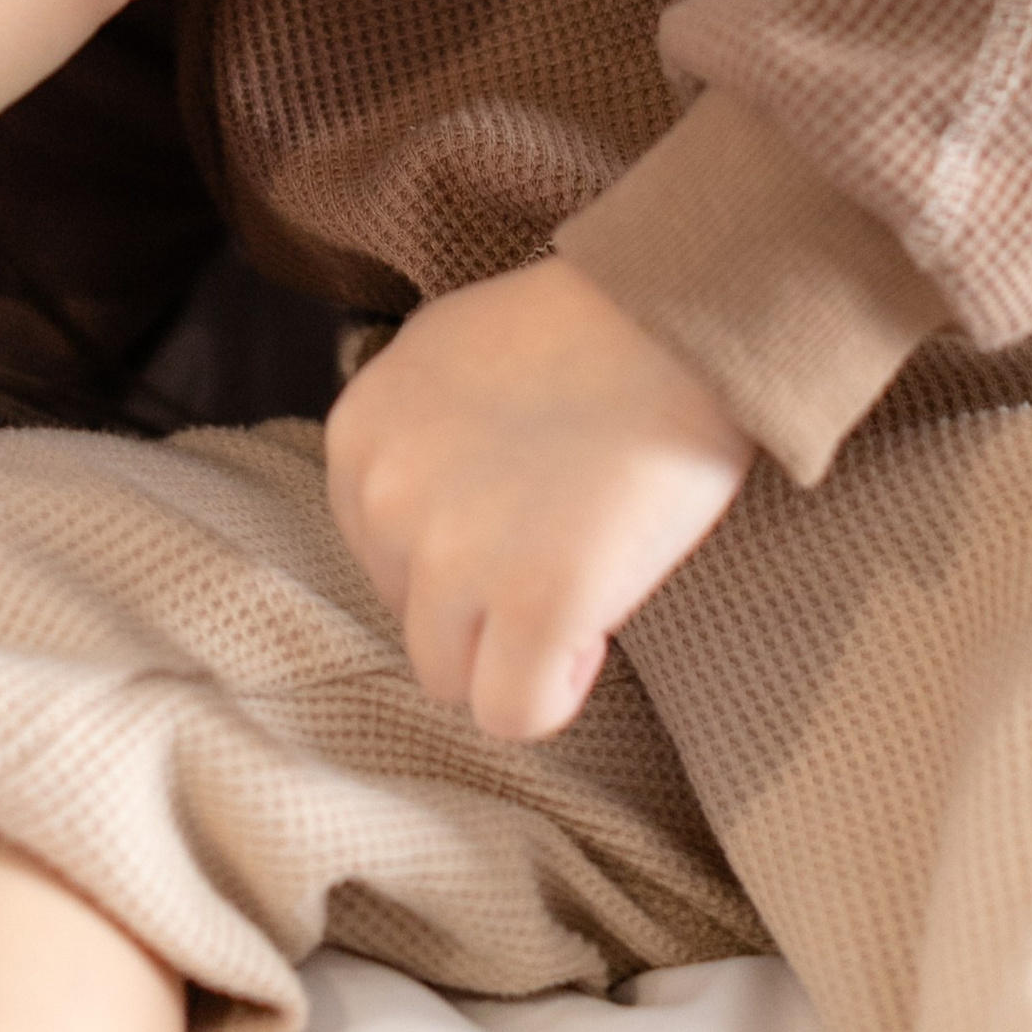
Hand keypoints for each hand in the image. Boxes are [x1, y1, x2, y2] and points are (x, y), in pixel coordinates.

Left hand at [327, 253, 754, 741]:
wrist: (674, 318)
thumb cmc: (580, 327)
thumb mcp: (448, 354)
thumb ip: (410, 438)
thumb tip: (413, 516)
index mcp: (357, 435)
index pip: (379, 557)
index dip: (455, 552)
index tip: (518, 513)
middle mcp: (387, 498)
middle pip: (414, 621)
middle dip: (482, 605)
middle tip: (557, 542)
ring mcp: (453, 557)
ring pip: (455, 679)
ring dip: (517, 650)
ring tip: (579, 579)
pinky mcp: (533, 606)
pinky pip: (516, 714)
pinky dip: (558, 689)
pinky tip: (596, 626)